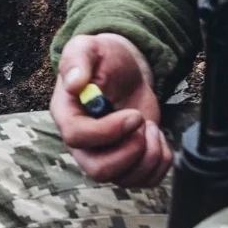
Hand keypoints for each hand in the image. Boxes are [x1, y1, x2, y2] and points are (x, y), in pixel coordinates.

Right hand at [52, 33, 170, 187]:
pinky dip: (160, 161)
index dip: (107, 131)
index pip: (77, 137)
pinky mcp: (128, 160)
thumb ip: (77, 60)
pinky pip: (145, 179)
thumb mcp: (87, 48)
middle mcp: (82, 142)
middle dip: (130, 152)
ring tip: (151, 126)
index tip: (134, 115)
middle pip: (98, 170)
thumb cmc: (103, 59)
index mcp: (67, 115)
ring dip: (149, 155)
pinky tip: (157, 136)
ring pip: (124, 179)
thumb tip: (76, 83)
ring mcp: (105, 155)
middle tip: (143, 124)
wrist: (124, 69)